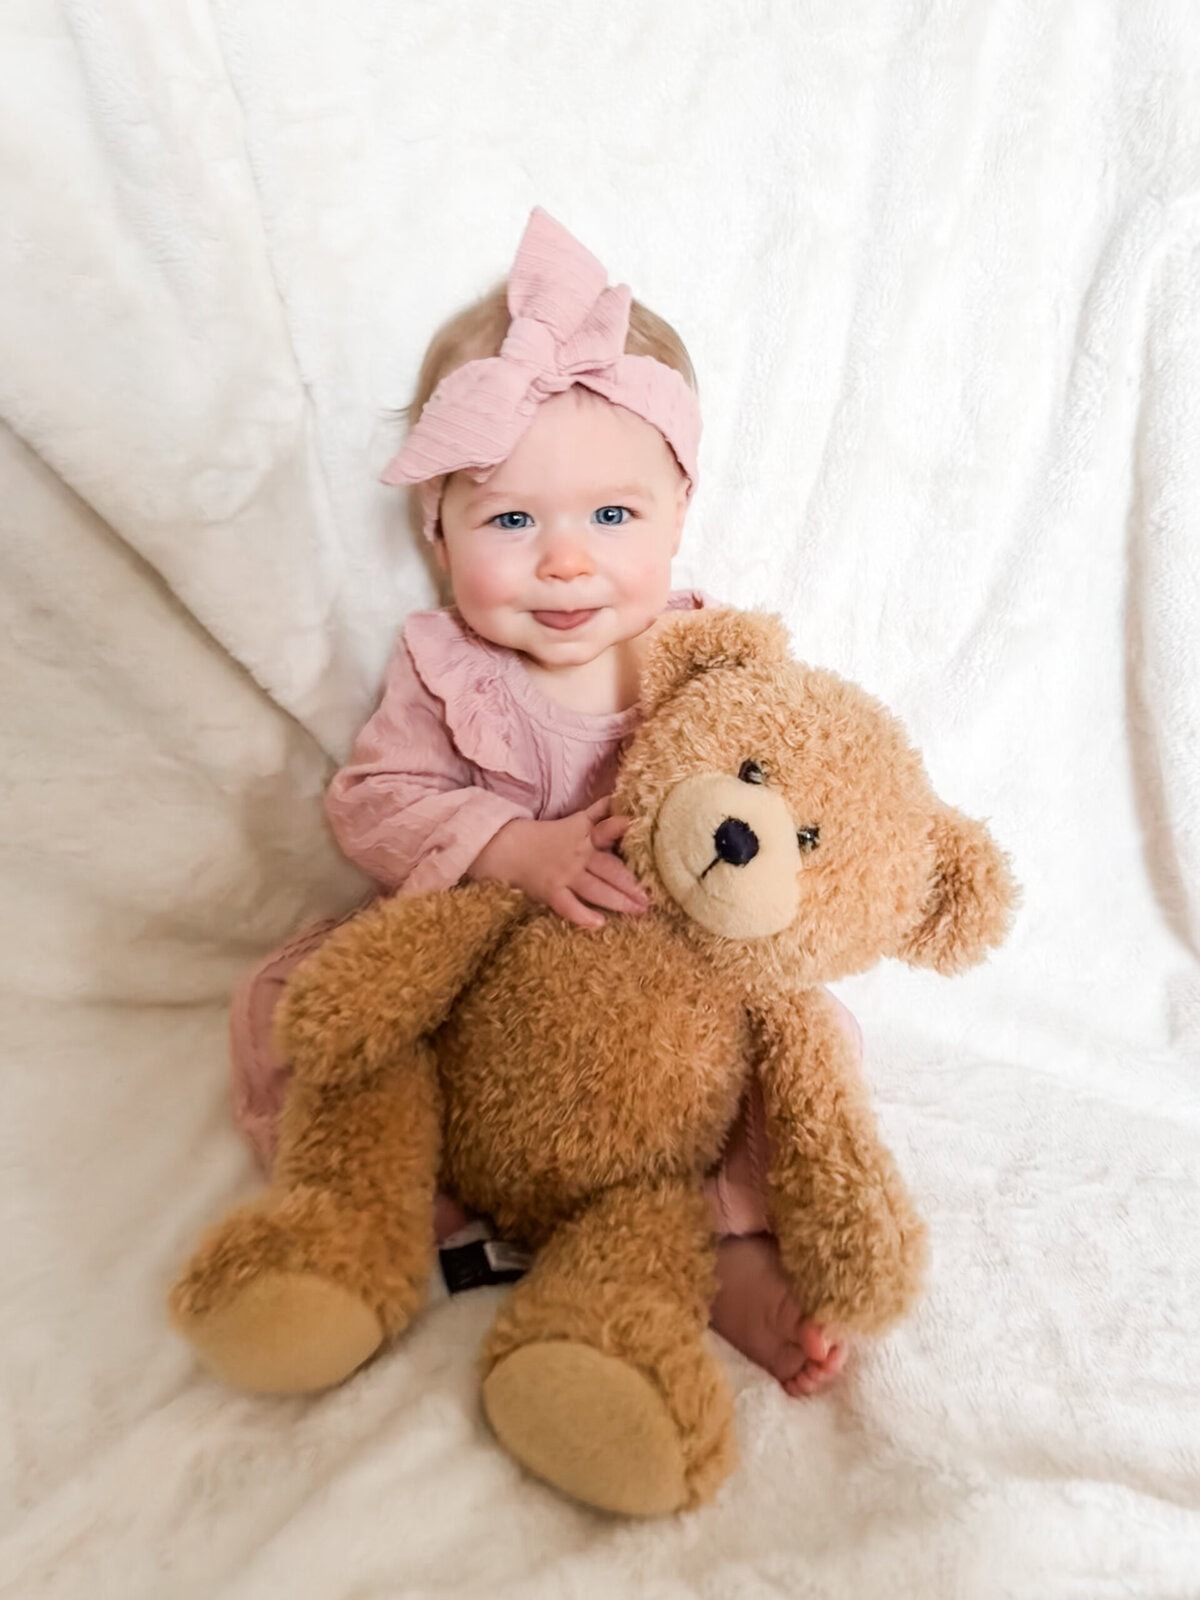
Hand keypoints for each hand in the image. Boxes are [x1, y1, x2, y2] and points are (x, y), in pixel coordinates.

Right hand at [467, 798, 648, 929]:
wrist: (506, 847)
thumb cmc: (545, 835)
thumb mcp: (574, 821)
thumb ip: (599, 812)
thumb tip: (620, 797)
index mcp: (585, 836)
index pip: (606, 830)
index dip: (619, 828)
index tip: (638, 828)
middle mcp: (579, 855)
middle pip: (609, 869)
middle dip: (632, 883)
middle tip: (651, 897)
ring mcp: (565, 875)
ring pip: (596, 889)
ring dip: (618, 901)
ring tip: (638, 911)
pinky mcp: (551, 892)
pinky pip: (569, 906)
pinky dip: (583, 915)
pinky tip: (599, 924)